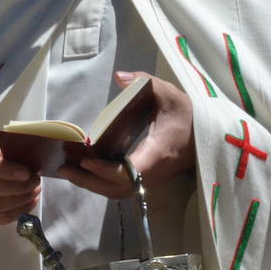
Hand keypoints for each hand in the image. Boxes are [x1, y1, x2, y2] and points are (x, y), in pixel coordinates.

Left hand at [58, 71, 194, 198]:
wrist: (206, 136)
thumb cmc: (185, 114)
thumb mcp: (168, 93)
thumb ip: (144, 82)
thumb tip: (119, 77)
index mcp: (158, 152)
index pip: (130, 172)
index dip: (107, 171)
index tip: (86, 162)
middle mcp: (153, 172)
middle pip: (118, 188)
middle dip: (90, 182)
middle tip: (64, 169)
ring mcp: (150, 180)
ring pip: (119, 192)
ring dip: (93, 185)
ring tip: (69, 172)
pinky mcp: (147, 180)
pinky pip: (122, 188)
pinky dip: (102, 184)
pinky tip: (86, 172)